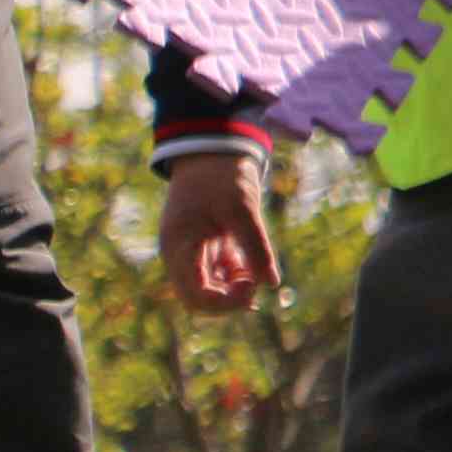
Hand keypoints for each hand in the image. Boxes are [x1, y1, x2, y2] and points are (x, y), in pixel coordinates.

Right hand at [159, 151, 281, 311]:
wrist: (214, 149)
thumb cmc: (222, 176)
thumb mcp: (242, 209)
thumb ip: (256, 246)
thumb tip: (272, 283)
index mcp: (179, 248)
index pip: (194, 297)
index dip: (224, 302)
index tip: (252, 288)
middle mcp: (181, 254)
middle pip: (199, 297)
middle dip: (229, 299)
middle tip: (257, 285)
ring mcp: (192, 249)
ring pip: (210, 286)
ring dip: (234, 287)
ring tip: (256, 273)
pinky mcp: (206, 243)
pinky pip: (218, 270)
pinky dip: (236, 273)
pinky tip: (252, 266)